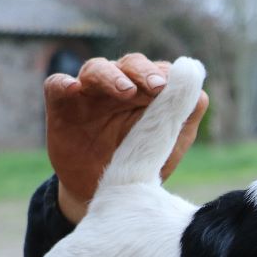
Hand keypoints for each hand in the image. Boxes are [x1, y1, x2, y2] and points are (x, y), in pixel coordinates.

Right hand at [44, 53, 208, 222]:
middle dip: (144, 72)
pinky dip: (63, 82)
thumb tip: (199, 94)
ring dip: (112, 75)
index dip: (166, 74)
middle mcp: (117, 85)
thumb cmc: (139, 161)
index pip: (156, 70)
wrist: (102, 192)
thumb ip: (183, 118)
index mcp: (145, 91)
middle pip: (129, 64)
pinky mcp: (61, 105)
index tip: (173, 87)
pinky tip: (73, 87)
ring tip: (126, 90)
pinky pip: (56, 84)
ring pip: (96, 68)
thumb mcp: (167, 144)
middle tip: (156, 86)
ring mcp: (89, 93)